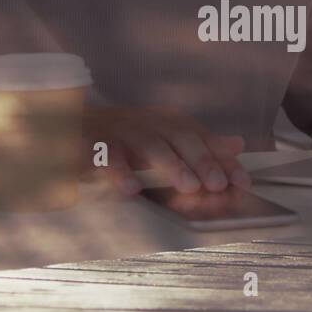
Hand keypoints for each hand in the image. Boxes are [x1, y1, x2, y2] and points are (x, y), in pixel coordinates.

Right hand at [83, 106, 250, 195]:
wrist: (69, 126)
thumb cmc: (124, 138)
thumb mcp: (165, 138)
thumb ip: (200, 144)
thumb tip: (237, 145)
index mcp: (167, 121)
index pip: (201, 137)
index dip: (223, 158)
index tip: (241, 182)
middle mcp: (147, 122)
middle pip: (179, 136)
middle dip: (201, 159)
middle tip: (216, 184)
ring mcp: (120, 131)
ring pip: (149, 143)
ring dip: (170, 164)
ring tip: (188, 185)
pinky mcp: (93, 144)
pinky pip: (108, 156)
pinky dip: (120, 172)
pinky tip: (132, 190)